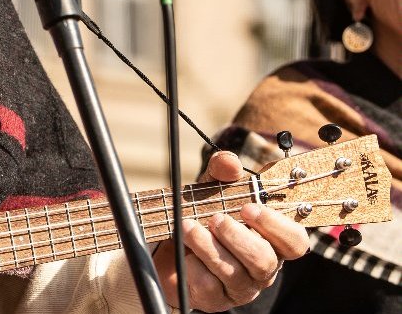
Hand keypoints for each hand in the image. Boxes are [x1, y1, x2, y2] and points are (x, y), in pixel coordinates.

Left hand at [154, 150, 310, 311]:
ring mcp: (241, 286)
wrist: (166, 247)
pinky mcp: (216, 299)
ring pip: (235, 273)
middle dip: (238, 237)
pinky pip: (209, 286)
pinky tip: (185, 255)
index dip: (277, 226)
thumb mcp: (209, 190)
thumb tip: (229, 162)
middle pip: (265, 260)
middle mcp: (262, 267)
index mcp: (271, 240)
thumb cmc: (201, 217)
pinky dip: (193, 266)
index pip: (295, 241)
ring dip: (209, 247)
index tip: (250, 207)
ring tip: (190, 228)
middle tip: (215, 218)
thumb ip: (220, 174)